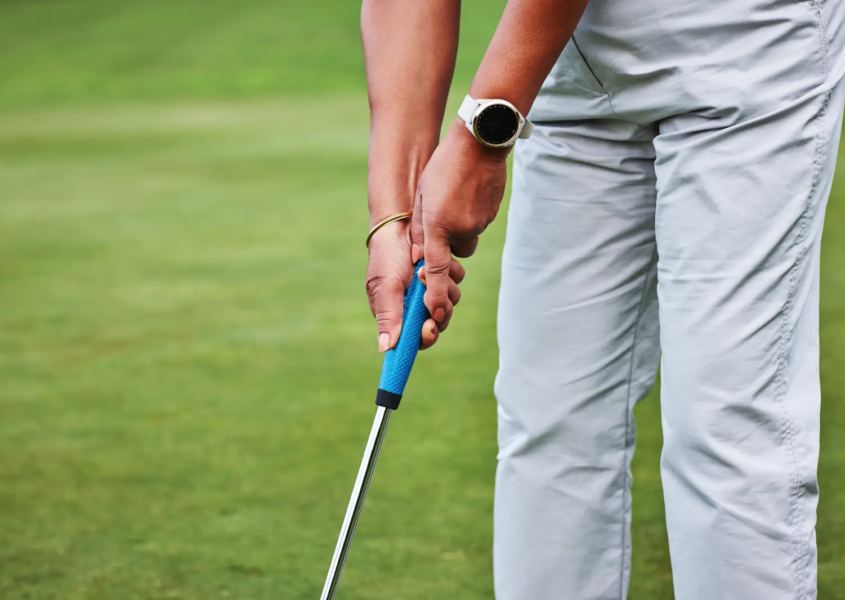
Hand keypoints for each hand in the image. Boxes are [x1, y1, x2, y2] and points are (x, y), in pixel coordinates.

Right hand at [365, 219, 464, 351]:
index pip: (415, 339)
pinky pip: (455, 283)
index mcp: (398, 314)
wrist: (400, 222)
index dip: (425, 337)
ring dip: (441, 288)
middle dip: (437, 310)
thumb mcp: (385, 285)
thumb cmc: (386, 254)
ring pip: (449, 303)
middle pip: (437, 324)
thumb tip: (385, 348)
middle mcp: (416, 306)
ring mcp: (431, 291)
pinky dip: (449, 273)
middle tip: (430, 295)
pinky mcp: (444, 276)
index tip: (429, 327)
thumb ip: (388, 315)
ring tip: (424, 269)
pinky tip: (436, 260)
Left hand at [409, 119, 508, 345]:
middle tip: (442, 214)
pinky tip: (468, 191)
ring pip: (465, 238)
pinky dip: (471, 213)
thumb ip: (422, 229)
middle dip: (447, 243)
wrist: (481, 142)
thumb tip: (421, 256)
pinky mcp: (491, 215)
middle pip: (452, 253)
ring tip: (455, 197)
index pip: (436, 271)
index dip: (436, 296)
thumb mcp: (423, 197)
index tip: (437, 314)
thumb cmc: (445, 166)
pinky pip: (476, 223)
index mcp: (438, 227)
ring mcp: (479, 223)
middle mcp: (460, 230)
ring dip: (458, 226)